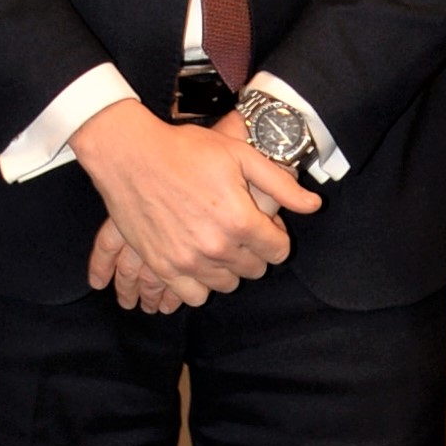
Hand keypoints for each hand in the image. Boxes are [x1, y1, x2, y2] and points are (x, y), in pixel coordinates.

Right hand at [71, 99, 319, 308]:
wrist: (131, 156)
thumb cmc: (187, 150)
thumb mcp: (241, 156)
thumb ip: (281, 185)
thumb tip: (314, 206)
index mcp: (241, 221)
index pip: (278, 252)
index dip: (276, 237)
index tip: (264, 225)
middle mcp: (217, 247)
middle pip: (254, 270)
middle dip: (254, 252)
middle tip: (238, 230)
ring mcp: (188, 261)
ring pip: (226, 285)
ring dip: (228, 268)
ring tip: (217, 243)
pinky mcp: (163, 267)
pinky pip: (193, 295)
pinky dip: (200, 283)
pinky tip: (197, 261)